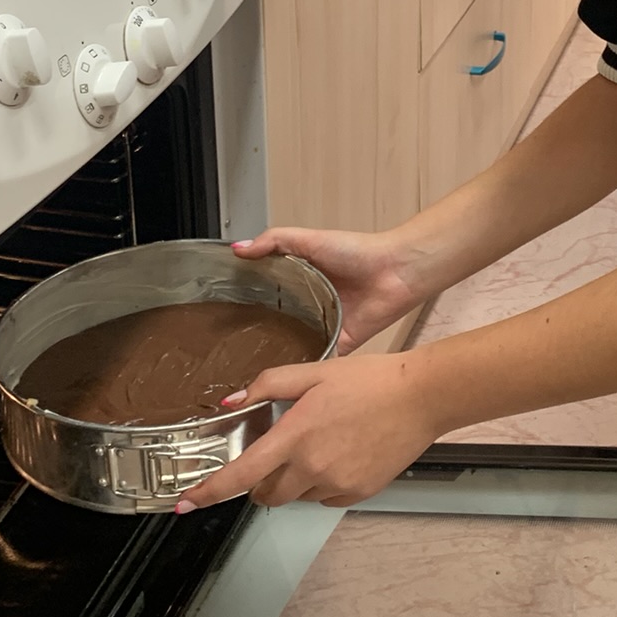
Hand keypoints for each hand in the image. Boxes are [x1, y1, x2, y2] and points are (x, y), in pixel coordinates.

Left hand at [173, 351, 443, 509]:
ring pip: (298, 496)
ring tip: (321, 444)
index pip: (240, 475)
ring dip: (295, 480)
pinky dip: (323, 483)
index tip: (184, 504)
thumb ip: (269, 385)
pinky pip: (326, 498)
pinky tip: (342, 454)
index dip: (209, 492)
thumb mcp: (314, 371)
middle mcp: (312, 468)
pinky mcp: (358, 493)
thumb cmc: (369, 380)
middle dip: (261, 482)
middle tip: (276, 454)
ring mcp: (336, 484)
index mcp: (295, 436)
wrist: (421, 397)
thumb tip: (232, 402)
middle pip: (267, 495)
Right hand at [233, 227, 422, 353]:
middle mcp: (310, 307)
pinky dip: (307, 369)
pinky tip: (285, 378)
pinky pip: (319, 360)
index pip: (266, 296)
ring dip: (280, 355)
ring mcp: (325, 327)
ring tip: (251, 369)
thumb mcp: (309, 238)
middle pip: (278, 325)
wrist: (394, 271)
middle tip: (230, 350)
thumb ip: (274, 241)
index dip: (247, 303)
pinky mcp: (340, 343)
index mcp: (301, 281)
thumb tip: (239, 249)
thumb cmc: (358, 251)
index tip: (221, 315)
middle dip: (259, 336)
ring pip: (295, 347)